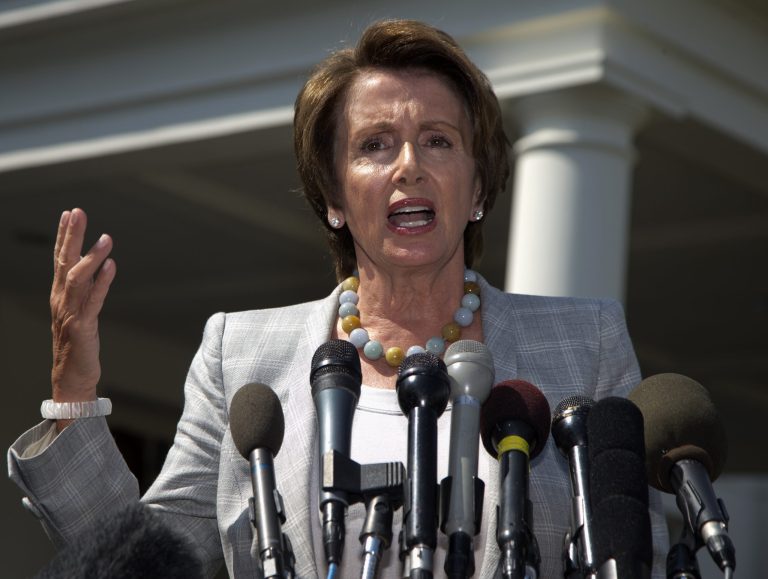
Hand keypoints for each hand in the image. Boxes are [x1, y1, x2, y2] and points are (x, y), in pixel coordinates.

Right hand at [50, 208, 115, 406]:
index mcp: (60, 295)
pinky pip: (93, 301)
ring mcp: (70, 313)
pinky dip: (103, 282)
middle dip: (72, 236)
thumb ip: (83, 289)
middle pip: (64, 262)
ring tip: (106, 237)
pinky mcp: (82, 327)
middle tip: (78, 212)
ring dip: (91, 257)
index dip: (64, 236)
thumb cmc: (77, 344)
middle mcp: (61, 300)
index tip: (70, 213)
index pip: (60, 259)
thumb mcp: (78, 311)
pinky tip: (112, 266)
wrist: (72, 378)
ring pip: (77, 278)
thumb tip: (93, 265)